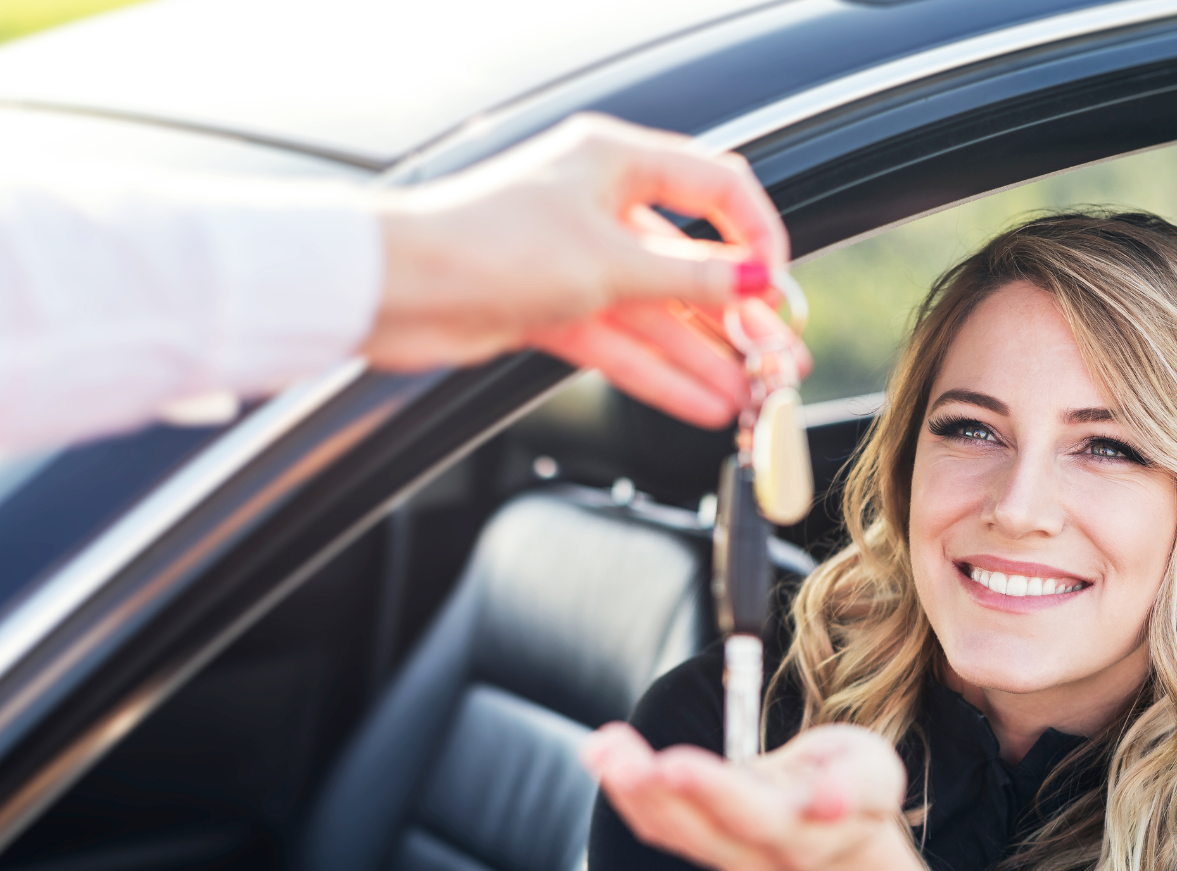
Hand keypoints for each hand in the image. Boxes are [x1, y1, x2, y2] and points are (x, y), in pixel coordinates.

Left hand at [362, 113, 809, 426]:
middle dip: (737, 313)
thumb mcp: (612, 260)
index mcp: (615, 161)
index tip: (779, 285)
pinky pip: (623, 342)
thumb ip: (692, 277)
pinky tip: (701, 403)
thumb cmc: (490, 243)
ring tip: (750, 396)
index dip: (757, 235)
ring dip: (704, 355)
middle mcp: (600, 205)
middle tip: (777, 356)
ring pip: (658, 311)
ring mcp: (577, 260)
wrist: (397, 288)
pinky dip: (660, 373)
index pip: (716, 187)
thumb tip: (757, 283)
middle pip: (690, 261)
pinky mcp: (552, 308)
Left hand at [582, 722, 907, 870]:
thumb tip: (831, 799)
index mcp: (807, 829)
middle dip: (673, 794)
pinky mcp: (697, 844)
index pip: (766, 818)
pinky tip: (602, 750)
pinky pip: (655, 824)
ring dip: (633, 789)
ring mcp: (725, 854)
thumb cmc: (852, 788)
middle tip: (644, 762)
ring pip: (674, 830)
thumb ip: (855, 783)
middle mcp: (762, 851)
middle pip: (713, 829)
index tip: (682, 767)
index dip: (724, 796)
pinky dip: (624, 789)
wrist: (830, 850)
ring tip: (605, 745)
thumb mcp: (873, 774)